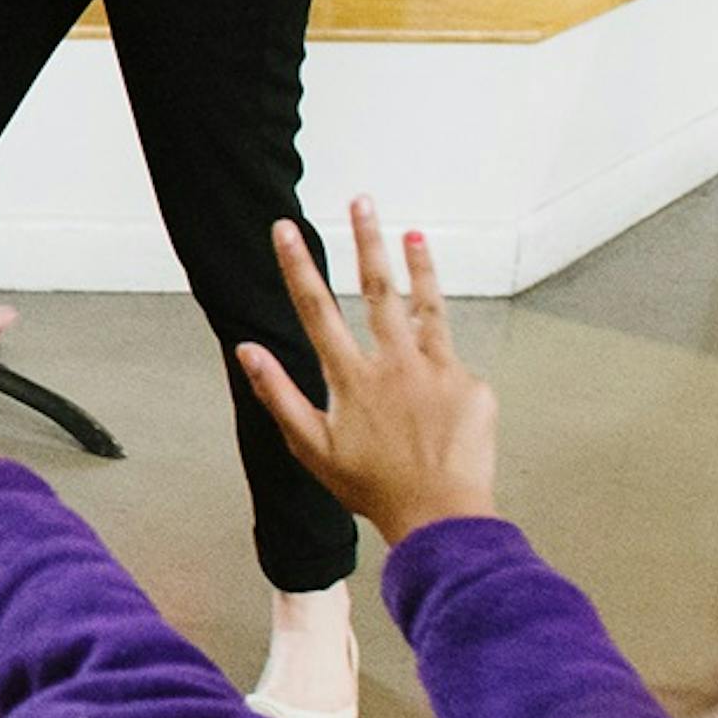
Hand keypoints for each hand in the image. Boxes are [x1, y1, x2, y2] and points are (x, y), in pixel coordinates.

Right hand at [236, 199, 498, 546]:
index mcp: (351, 378)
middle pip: (377, 289)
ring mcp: (437, 371)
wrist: (441, 515)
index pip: (318, 309)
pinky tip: (439, 379)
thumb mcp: (311, 448)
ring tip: (412, 233)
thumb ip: (277, 394)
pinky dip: (443, 357)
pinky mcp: (470, 385)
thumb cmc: (372, 487)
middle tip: (361, 201)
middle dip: (365, 241)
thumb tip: (247, 350)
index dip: (298, 266)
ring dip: (417, 266)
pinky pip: (453, 363)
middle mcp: (394, 364)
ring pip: (425, 307)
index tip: (286, 230)